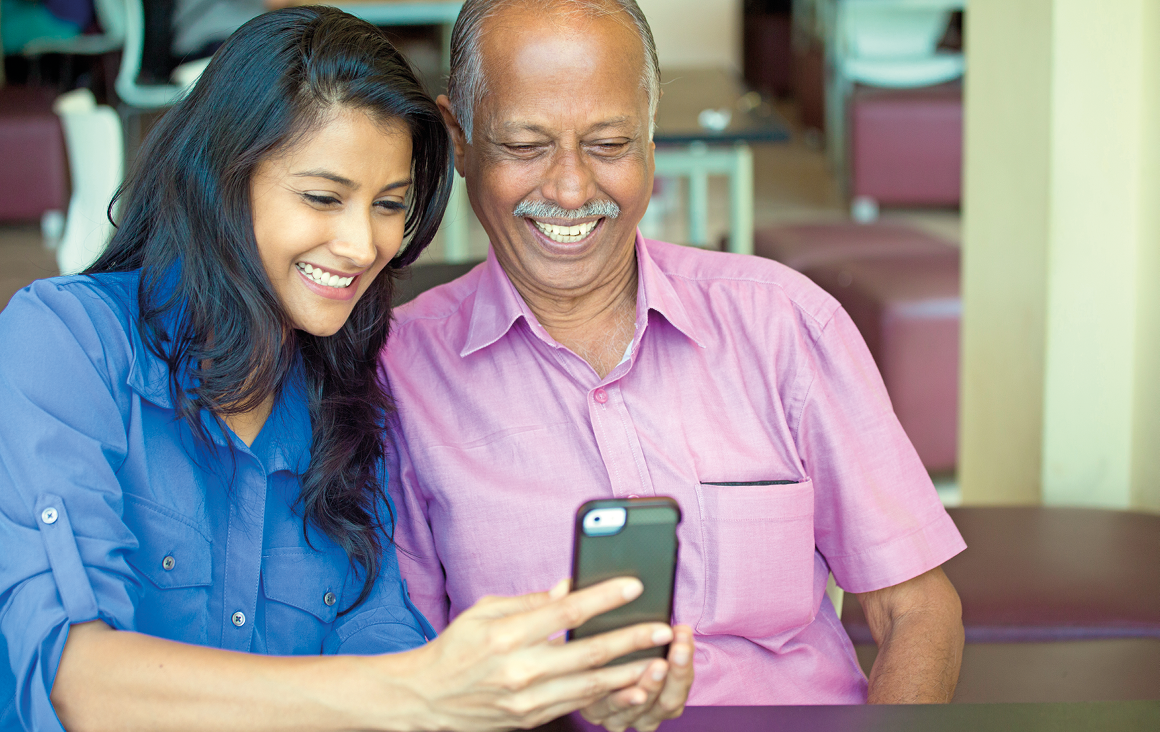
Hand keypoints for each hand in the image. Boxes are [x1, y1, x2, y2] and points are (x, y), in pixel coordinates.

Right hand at [386, 578, 674, 730]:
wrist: (425, 701)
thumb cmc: (454, 649)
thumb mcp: (484, 611)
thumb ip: (531, 600)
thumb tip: (570, 586)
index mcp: (506, 634)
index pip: (565, 612)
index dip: (603, 597)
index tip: (633, 586)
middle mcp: (520, 669)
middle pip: (588, 652)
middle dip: (630, 639)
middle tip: (662, 628)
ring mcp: (527, 700)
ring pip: (591, 685)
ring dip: (630, 673)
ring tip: (658, 659)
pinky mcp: (532, 719)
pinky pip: (578, 705)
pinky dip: (609, 697)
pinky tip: (632, 686)